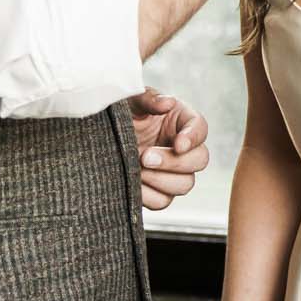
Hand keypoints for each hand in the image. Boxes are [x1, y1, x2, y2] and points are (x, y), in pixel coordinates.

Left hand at [129, 87, 208, 210]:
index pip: (200, 128)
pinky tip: (133, 181)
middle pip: (199, 160)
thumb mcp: (132, 100)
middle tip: (145, 157)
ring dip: (160, 180)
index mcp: (181, 121)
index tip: (178, 144)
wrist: (99, 136)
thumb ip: (150, 99)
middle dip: (174, 162)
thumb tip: (167, 103)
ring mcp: (172, 172)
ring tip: (136, 168)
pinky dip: (148, 195)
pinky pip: (162, 201)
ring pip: (184, 185)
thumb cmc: (122, 113)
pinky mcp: (158, 191)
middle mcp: (182, 148)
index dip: (193, 138)